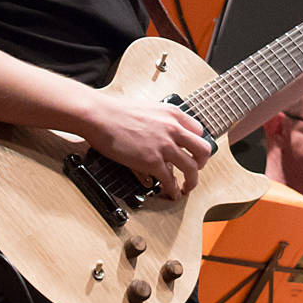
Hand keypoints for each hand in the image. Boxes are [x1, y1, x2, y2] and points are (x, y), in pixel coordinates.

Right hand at [80, 93, 212, 199]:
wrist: (99, 116)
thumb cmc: (115, 112)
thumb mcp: (147, 109)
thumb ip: (160, 122)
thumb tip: (162, 137)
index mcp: (172, 114)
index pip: (199, 131)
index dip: (196, 144)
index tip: (193, 152)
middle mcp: (173, 129)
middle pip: (203, 150)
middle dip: (202, 163)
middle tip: (196, 169)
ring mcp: (164, 146)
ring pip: (192, 168)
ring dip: (192, 181)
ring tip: (187, 187)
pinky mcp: (152, 161)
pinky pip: (170, 180)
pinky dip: (173, 189)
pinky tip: (171, 193)